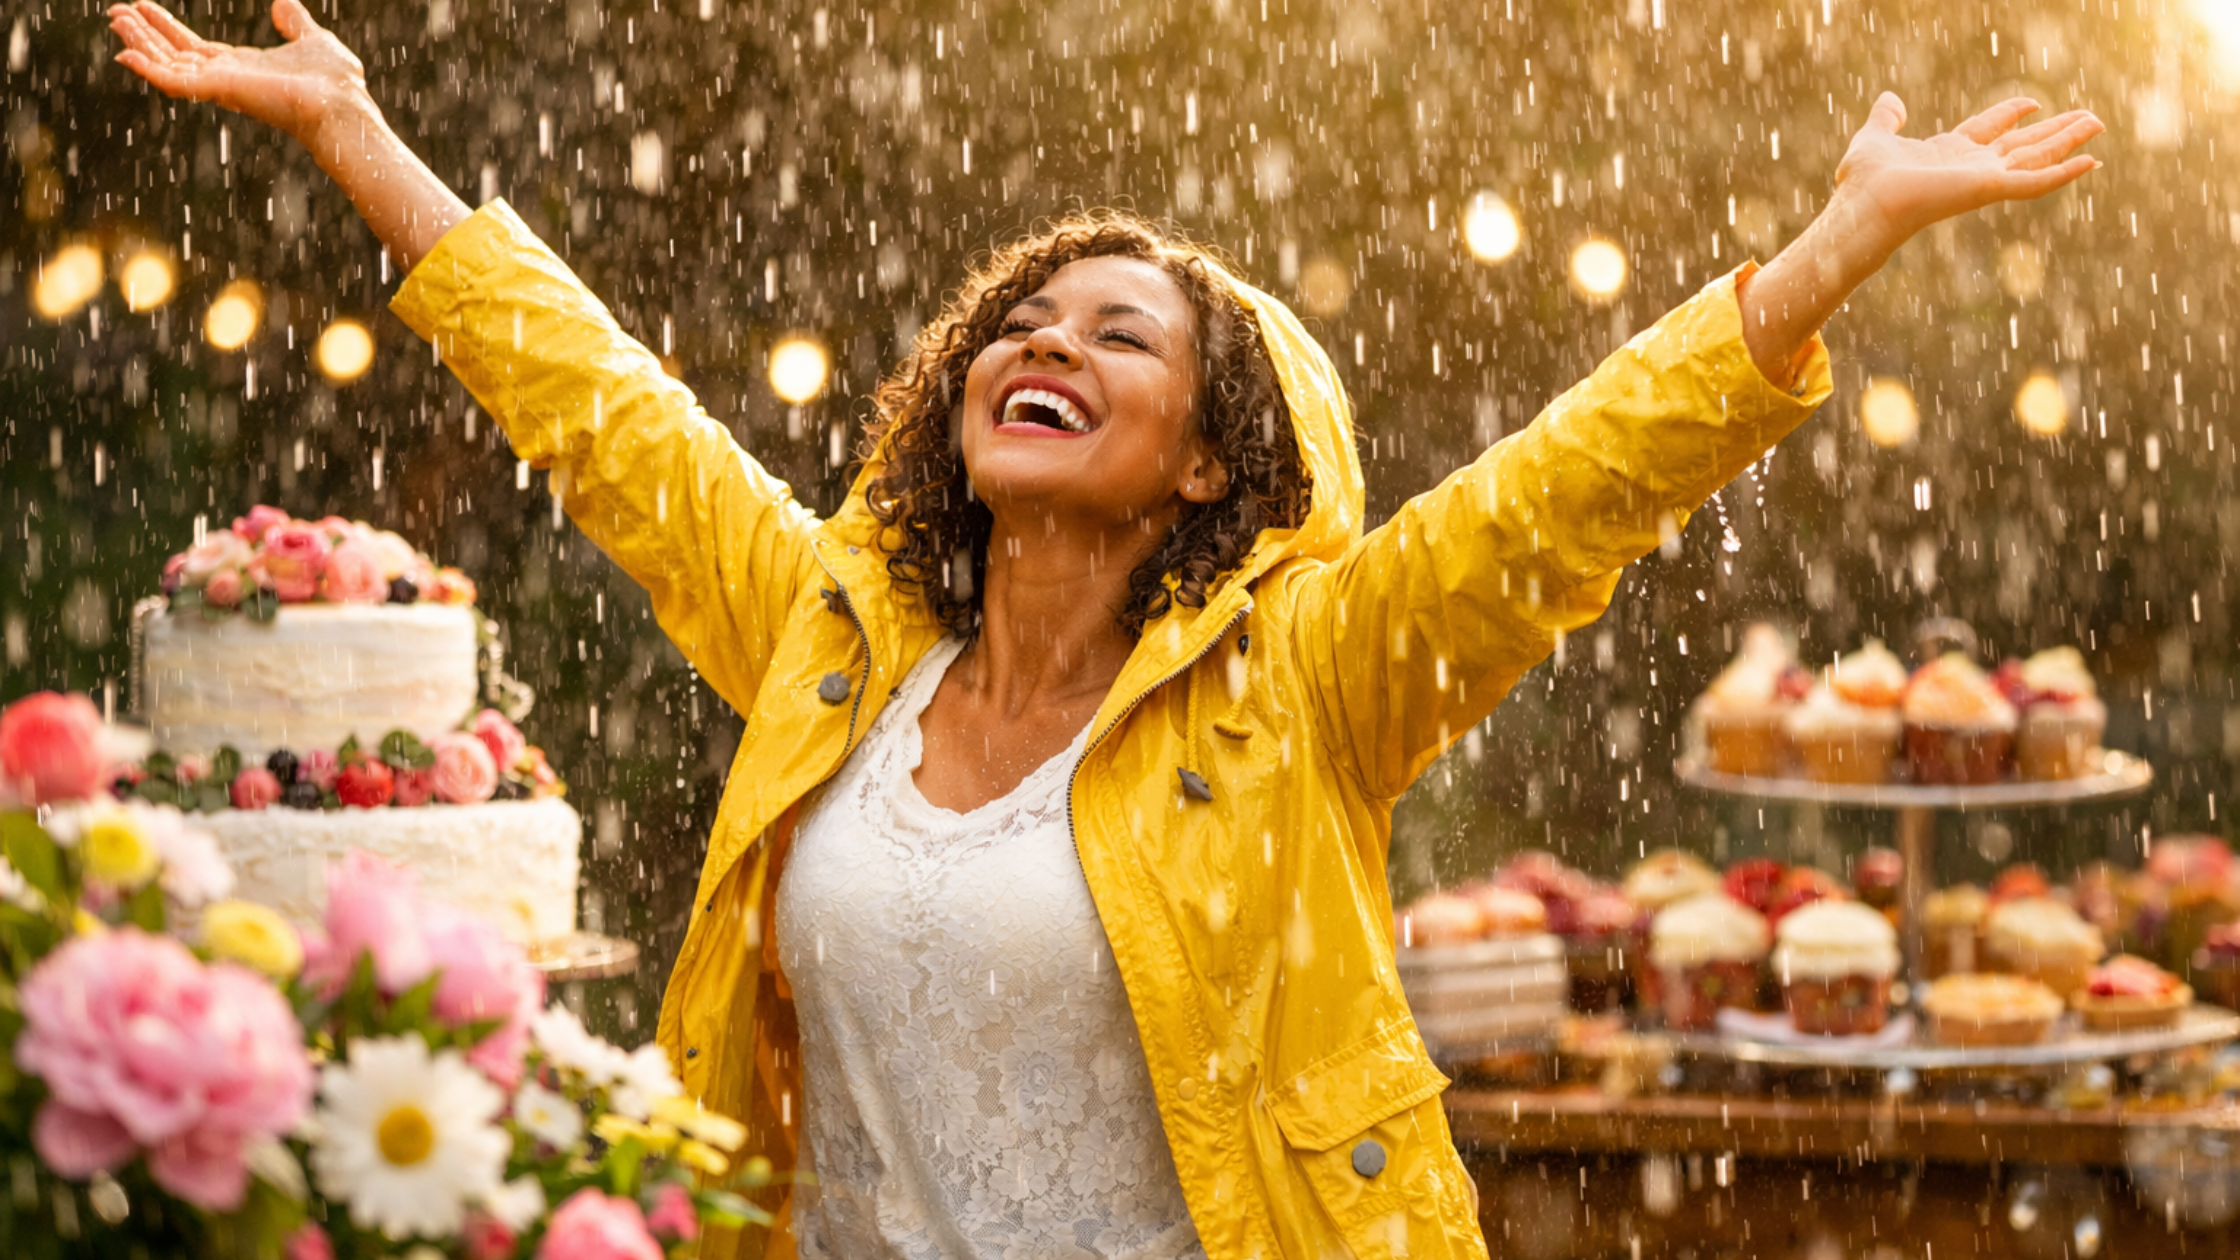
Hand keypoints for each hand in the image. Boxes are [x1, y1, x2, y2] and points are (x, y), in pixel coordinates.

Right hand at [109, 0, 372, 146]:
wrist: (343, 103)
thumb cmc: (337, 83)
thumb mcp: (313, 40)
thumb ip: (295, 23)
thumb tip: (283, 3)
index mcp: (245, 67)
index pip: (196, 48)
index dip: (167, 29)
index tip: (142, 7)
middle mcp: (229, 79)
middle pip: (175, 55)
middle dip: (145, 34)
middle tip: (115, 13)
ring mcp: (223, 87)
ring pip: (169, 65)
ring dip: (141, 43)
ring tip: (115, 19)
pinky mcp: (220, 91)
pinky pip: (175, 83)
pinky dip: (149, 69)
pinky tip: (124, 54)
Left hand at [1737, 93, 2102, 384]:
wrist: (1865, 204)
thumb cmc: (1863, 181)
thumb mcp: (1875, 137)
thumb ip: (1886, 119)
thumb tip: (1890, 99)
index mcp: (1949, 153)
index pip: (1989, 130)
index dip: (2011, 114)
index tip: (2032, 103)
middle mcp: (1971, 167)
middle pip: (2024, 144)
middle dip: (2055, 130)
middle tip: (2089, 117)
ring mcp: (1984, 180)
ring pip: (2038, 157)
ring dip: (2069, 142)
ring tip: (2099, 125)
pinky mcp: (1991, 189)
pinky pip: (2036, 182)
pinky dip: (2064, 173)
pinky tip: (2091, 162)